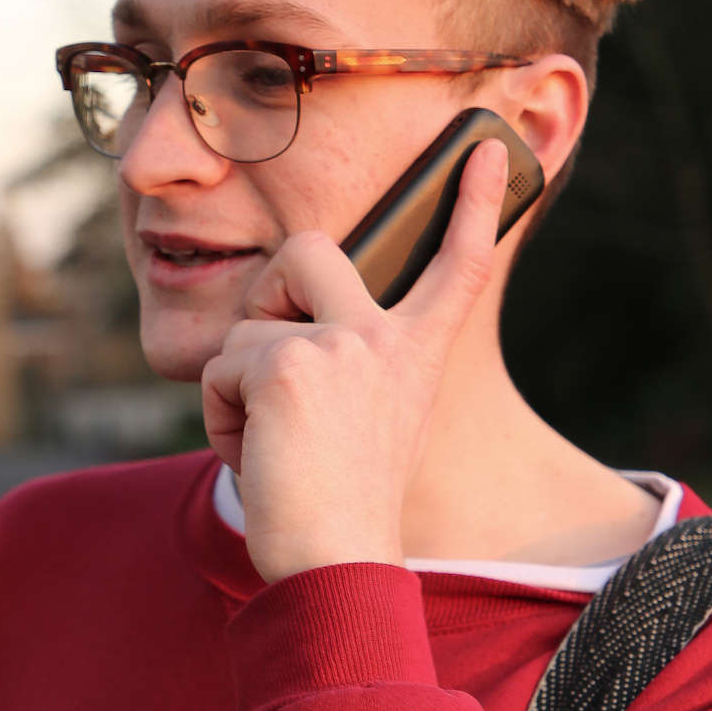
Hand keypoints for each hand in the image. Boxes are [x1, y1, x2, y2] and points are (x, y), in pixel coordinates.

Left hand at [199, 138, 507, 581]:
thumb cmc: (338, 505)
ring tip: (272, 445)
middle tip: (273, 371)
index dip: (476, 204)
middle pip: (304, 250)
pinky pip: (220, 368)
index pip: (457, 264)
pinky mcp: (286, 366)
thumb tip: (274, 334)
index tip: (491, 149)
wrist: (336, 562)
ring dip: (236, 390)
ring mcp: (338, 345)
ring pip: (244, 329)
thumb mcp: (362, 420)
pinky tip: (256, 456)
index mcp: (415, 352)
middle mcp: (384, 337)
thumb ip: (341, 365)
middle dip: (266, 294)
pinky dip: (220, 417)